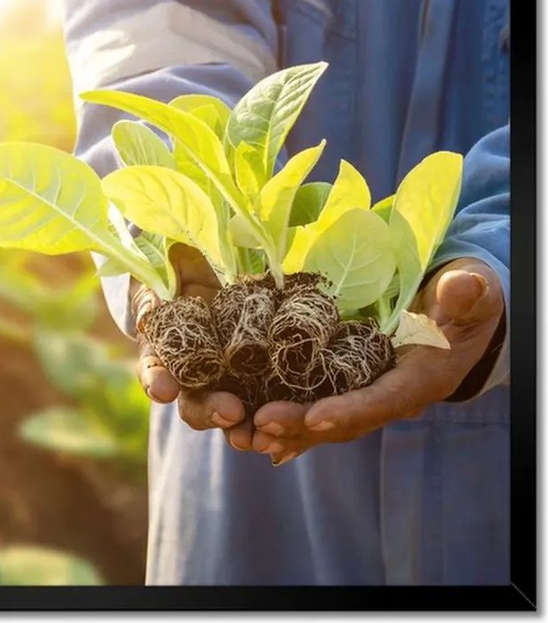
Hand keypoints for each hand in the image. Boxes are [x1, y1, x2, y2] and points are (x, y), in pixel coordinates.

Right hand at [133, 244, 254, 446]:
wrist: (207, 267)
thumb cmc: (173, 272)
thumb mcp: (160, 278)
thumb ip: (154, 297)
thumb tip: (149, 312)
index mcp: (162, 353)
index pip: (155, 372)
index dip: (157, 382)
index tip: (164, 390)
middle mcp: (192, 374)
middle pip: (195, 403)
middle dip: (210, 411)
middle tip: (229, 412)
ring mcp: (225, 377)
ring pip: (230, 409)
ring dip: (243, 424)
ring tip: (255, 434)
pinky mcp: (260, 371)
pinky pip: (267, 394)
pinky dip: (274, 410)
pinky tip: (285, 422)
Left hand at [250, 258, 504, 465]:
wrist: (460, 315)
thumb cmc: (466, 301)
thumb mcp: (474, 293)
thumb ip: (467, 294)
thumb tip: (462, 287)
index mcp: (420, 379)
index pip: (383, 400)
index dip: (350, 410)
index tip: (315, 418)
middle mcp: (390, 397)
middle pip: (344, 418)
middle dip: (302, 424)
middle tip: (262, 424)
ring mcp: (366, 395)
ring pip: (323, 421)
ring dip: (285, 430)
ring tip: (246, 434)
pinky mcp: (347, 388)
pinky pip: (314, 411)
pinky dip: (287, 425)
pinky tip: (252, 433)